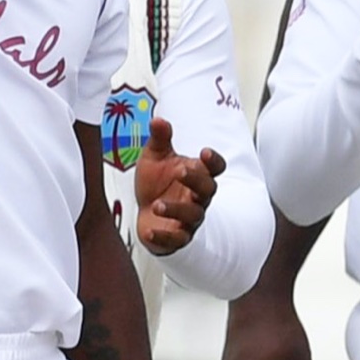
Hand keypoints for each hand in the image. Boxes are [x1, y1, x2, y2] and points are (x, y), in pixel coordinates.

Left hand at [131, 119, 219, 255]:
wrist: (144, 212)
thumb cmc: (155, 183)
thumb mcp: (155, 157)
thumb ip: (159, 139)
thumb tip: (158, 119)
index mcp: (197, 175)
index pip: (215, 168)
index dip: (213, 161)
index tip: (204, 152)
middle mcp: (198, 197)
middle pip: (208, 189)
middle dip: (197, 180)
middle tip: (181, 171)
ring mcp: (190, 218)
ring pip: (192, 214)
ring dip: (176, 209)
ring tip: (158, 204)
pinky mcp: (178, 237)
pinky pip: (176, 239)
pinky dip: (163, 237)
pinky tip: (150, 231)